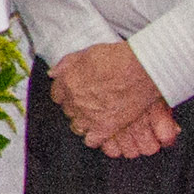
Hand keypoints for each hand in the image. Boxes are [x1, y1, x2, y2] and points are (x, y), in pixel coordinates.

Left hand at [49, 40, 178, 158]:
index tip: (75, 93)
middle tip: (91, 102)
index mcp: (68, 82)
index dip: (67, 94)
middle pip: (68, 110)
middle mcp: (75, 101)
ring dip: (85, 121)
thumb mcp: (88, 53)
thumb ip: (67, 63)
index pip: (57, 95)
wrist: (140, 70)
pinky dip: (95, 137)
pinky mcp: (104, 128)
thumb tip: (53, 73)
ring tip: (98, 115)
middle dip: (76, 107)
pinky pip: (91, 140)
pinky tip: (102, 129)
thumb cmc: (118, 58)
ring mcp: (88, 116)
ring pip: (77, 126)